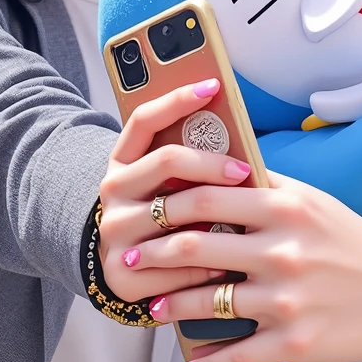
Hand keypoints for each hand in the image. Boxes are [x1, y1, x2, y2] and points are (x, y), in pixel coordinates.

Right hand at [98, 77, 250, 302]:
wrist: (118, 268)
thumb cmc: (161, 215)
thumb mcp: (167, 186)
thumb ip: (191, 164)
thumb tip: (244, 146)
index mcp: (122, 161)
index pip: (144, 119)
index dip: (177, 99)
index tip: (213, 86)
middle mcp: (113, 191)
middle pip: (167, 161)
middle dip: (212, 163)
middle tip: (244, 170)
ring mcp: (115, 232)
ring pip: (175, 215)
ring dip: (216, 217)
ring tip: (249, 221)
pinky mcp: (123, 275)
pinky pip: (175, 267)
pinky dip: (206, 268)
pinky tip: (227, 267)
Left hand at [131, 173, 361, 361]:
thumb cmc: (355, 243)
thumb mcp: (315, 201)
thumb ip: (267, 184)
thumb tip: (217, 163)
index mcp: (285, 209)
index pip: (205, 198)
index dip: (165, 205)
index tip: (144, 211)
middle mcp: (282, 253)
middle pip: (193, 248)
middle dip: (150, 254)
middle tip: (128, 259)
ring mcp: (286, 301)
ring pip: (206, 304)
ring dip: (169, 306)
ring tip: (152, 307)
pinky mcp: (294, 343)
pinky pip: (237, 356)